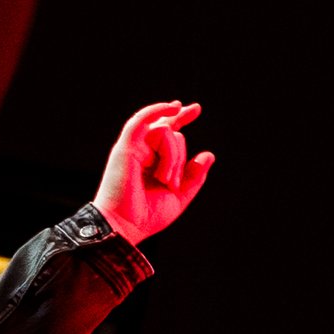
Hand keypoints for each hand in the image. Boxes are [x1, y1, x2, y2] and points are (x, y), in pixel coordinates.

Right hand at [95, 102, 214, 245]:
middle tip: (169, 183)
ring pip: (165, 132)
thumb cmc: (147, 216)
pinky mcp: (125, 147)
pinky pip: (142, 120)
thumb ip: (194, 177)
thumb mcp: (179, 196)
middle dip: (179, 159)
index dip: (181, 117)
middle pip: (173, 135)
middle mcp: (141, 151)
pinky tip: (173, 108)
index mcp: (151, 161)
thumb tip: (208, 155)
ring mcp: (133, 147)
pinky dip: (157, 110)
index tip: (196, 109)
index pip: (168, 131)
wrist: (125, 226)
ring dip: (172, 157)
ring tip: (163, 179)